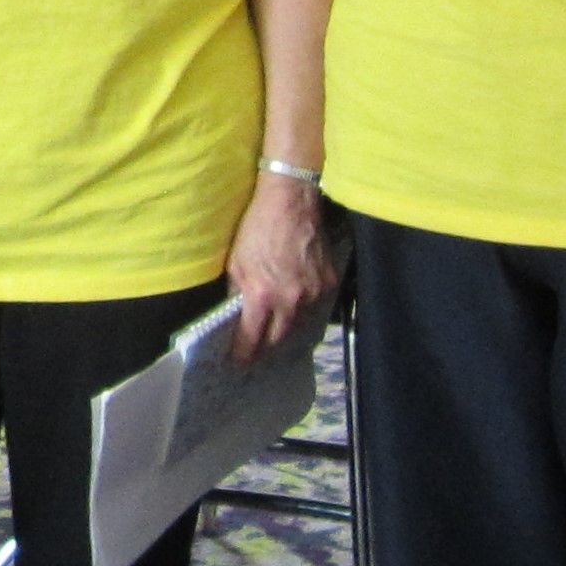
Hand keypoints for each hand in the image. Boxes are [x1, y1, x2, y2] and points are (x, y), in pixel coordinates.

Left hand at [225, 171, 332, 363]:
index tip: (238, 362)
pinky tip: (295, 313)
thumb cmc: (256, 228)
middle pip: (278, 339)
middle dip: (266, 349)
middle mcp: (291, 299)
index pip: (252, 338)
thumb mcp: (236, 262)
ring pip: (300, 326)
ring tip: (275, 336)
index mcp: (262, 294)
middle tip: (256, 354)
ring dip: (286, 332)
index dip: (244, 354)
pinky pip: (316, 308)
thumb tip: (238, 316)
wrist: (291, 202)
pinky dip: (304, 313)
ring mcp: (314, 293)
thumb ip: (238, 293)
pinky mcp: (329, 283)